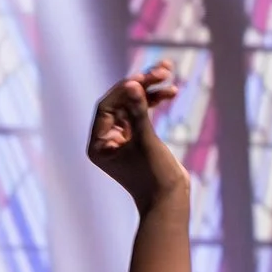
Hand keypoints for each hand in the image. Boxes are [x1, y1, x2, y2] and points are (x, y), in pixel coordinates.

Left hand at [88, 60, 187, 213]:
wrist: (170, 201)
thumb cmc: (154, 176)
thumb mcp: (146, 142)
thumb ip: (139, 112)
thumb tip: (133, 84)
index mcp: (99, 144)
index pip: (106, 107)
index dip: (124, 90)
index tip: (144, 80)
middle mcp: (107, 140)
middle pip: (120, 102)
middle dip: (141, 85)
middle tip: (162, 71)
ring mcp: (122, 139)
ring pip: (133, 104)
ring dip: (151, 89)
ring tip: (169, 75)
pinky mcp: (138, 138)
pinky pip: (143, 113)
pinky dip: (156, 101)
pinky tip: (171, 91)